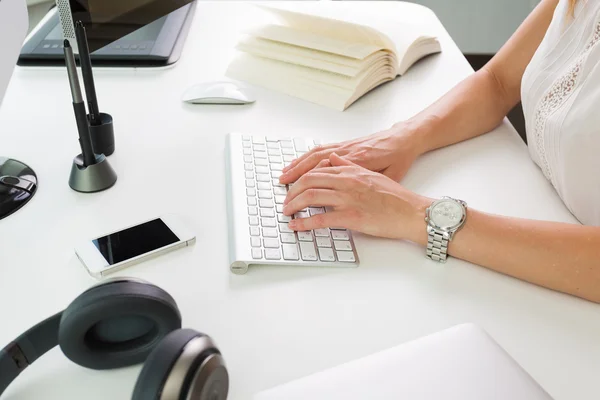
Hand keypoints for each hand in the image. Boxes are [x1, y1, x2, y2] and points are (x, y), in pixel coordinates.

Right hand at [279, 123, 422, 184]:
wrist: (406, 137)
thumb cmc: (400, 157)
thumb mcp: (391, 175)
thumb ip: (370, 182)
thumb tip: (355, 193)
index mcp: (359, 161)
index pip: (326, 172)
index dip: (310, 184)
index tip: (298, 195)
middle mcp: (348, 152)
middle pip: (315, 163)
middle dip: (296, 175)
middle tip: (283, 188)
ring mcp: (345, 147)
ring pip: (315, 154)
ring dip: (297, 164)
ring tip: (284, 175)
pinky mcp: (345, 144)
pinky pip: (321, 149)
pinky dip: (306, 156)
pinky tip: (298, 163)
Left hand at [283, 153, 430, 241]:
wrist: (412, 211)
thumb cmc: (395, 197)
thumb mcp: (372, 173)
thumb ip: (350, 166)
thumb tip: (333, 160)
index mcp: (350, 171)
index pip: (316, 170)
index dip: (299, 178)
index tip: (291, 186)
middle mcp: (347, 182)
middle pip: (308, 181)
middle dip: (292, 191)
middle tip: (285, 201)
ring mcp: (348, 198)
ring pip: (310, 197)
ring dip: (293, 205)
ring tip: (287, 212)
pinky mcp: (352, 216)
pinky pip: (321, 219)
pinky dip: (304, 223)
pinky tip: (296, 226)